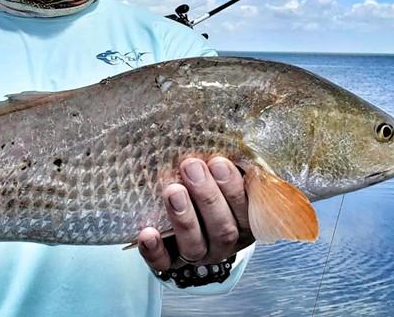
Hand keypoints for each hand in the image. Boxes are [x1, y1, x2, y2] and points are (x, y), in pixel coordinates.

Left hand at [137, 157, 253, 271]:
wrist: (190, 222)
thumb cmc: (209, 190)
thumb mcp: (224, 176)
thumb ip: (225, 162)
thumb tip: (216, 129)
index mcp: (244, 222)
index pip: (246, 210)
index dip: (233, 187)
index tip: (218, 161)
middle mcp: (224, 242)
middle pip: (222, 229)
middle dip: (207, 197)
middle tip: (191, 167)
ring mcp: (198, 255)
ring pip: (195, 246)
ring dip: (184, 218)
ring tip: (172, 191)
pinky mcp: (171, 263)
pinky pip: (164, 262)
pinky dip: (155, 249)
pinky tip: (147, 232)